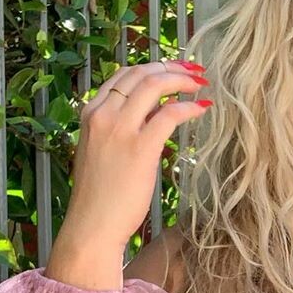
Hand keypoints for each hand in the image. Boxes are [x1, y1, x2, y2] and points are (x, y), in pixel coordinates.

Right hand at [67, 57, 212, 249]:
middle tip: (194, 71)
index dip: (152, 67)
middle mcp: (103, 114)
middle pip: (141, 73)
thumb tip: (153, 114)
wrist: (92, 226)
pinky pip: (170, 114)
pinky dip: (189, 107)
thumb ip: (121, 129)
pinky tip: (202, 109)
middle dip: (172, 67)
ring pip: (155, 84)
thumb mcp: (102, 152)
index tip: (173, 69)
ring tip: (201, 84)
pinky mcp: (140, 147)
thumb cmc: (99, 197)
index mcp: (90, 113)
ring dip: (182, 80)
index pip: (123, 75)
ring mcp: (120, 129)